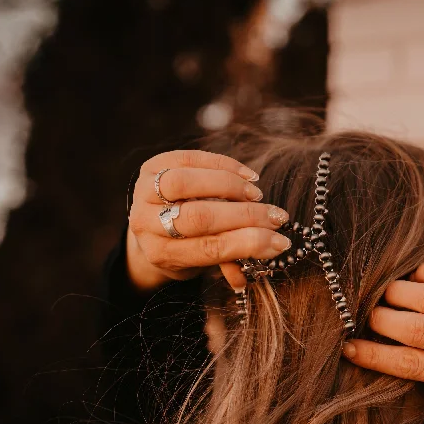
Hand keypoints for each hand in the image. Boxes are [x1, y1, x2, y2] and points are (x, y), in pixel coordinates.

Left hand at [127, 150, 291, 292]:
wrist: (150, 229)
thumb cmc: (187, 247)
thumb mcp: (203, 263)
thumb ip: (233, 260)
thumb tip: (274, 250)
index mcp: (162, 255)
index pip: (209, 249)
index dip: (249, 243)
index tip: (280, 241)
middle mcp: (146, 225)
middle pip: (199, 217)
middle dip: (245, 216)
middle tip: (276, 217)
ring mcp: (143, 193)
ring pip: (185, 183)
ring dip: (229, 186)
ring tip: (256, 194)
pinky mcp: (149, 167)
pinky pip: (188, 159)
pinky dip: (223, 165)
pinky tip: (247, 176)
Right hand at [343, 262, 423, 396]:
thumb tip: (397, 345)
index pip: (413, 365)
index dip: (374, 356)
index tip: (347, 349)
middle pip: (413, 327)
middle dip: (378, 319)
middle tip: (359, 315)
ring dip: (394, 291)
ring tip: (381, 294)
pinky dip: (423, 271)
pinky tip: (413, 276)